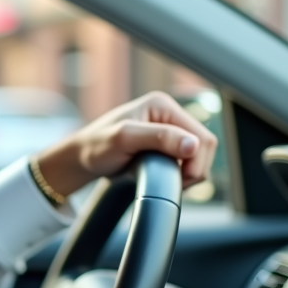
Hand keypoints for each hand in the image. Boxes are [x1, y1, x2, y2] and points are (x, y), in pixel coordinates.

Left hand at [35, 91, 218, 197]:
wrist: (82, 158)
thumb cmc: (96, 146)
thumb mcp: (125, 140)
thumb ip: (159, 139)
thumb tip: (193, 145)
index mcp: (162, 105)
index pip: (202, 136)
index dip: (196, 162)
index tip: (178, 180)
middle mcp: (169, 113)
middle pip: (206, 145)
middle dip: (194, 168)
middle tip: (172, 182)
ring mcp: (169, 128)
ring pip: (200, 154)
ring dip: (189, 172)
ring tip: (165, 179)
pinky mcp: (167, 142)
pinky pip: (189, 159)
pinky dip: (183, 172)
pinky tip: (165, 176)